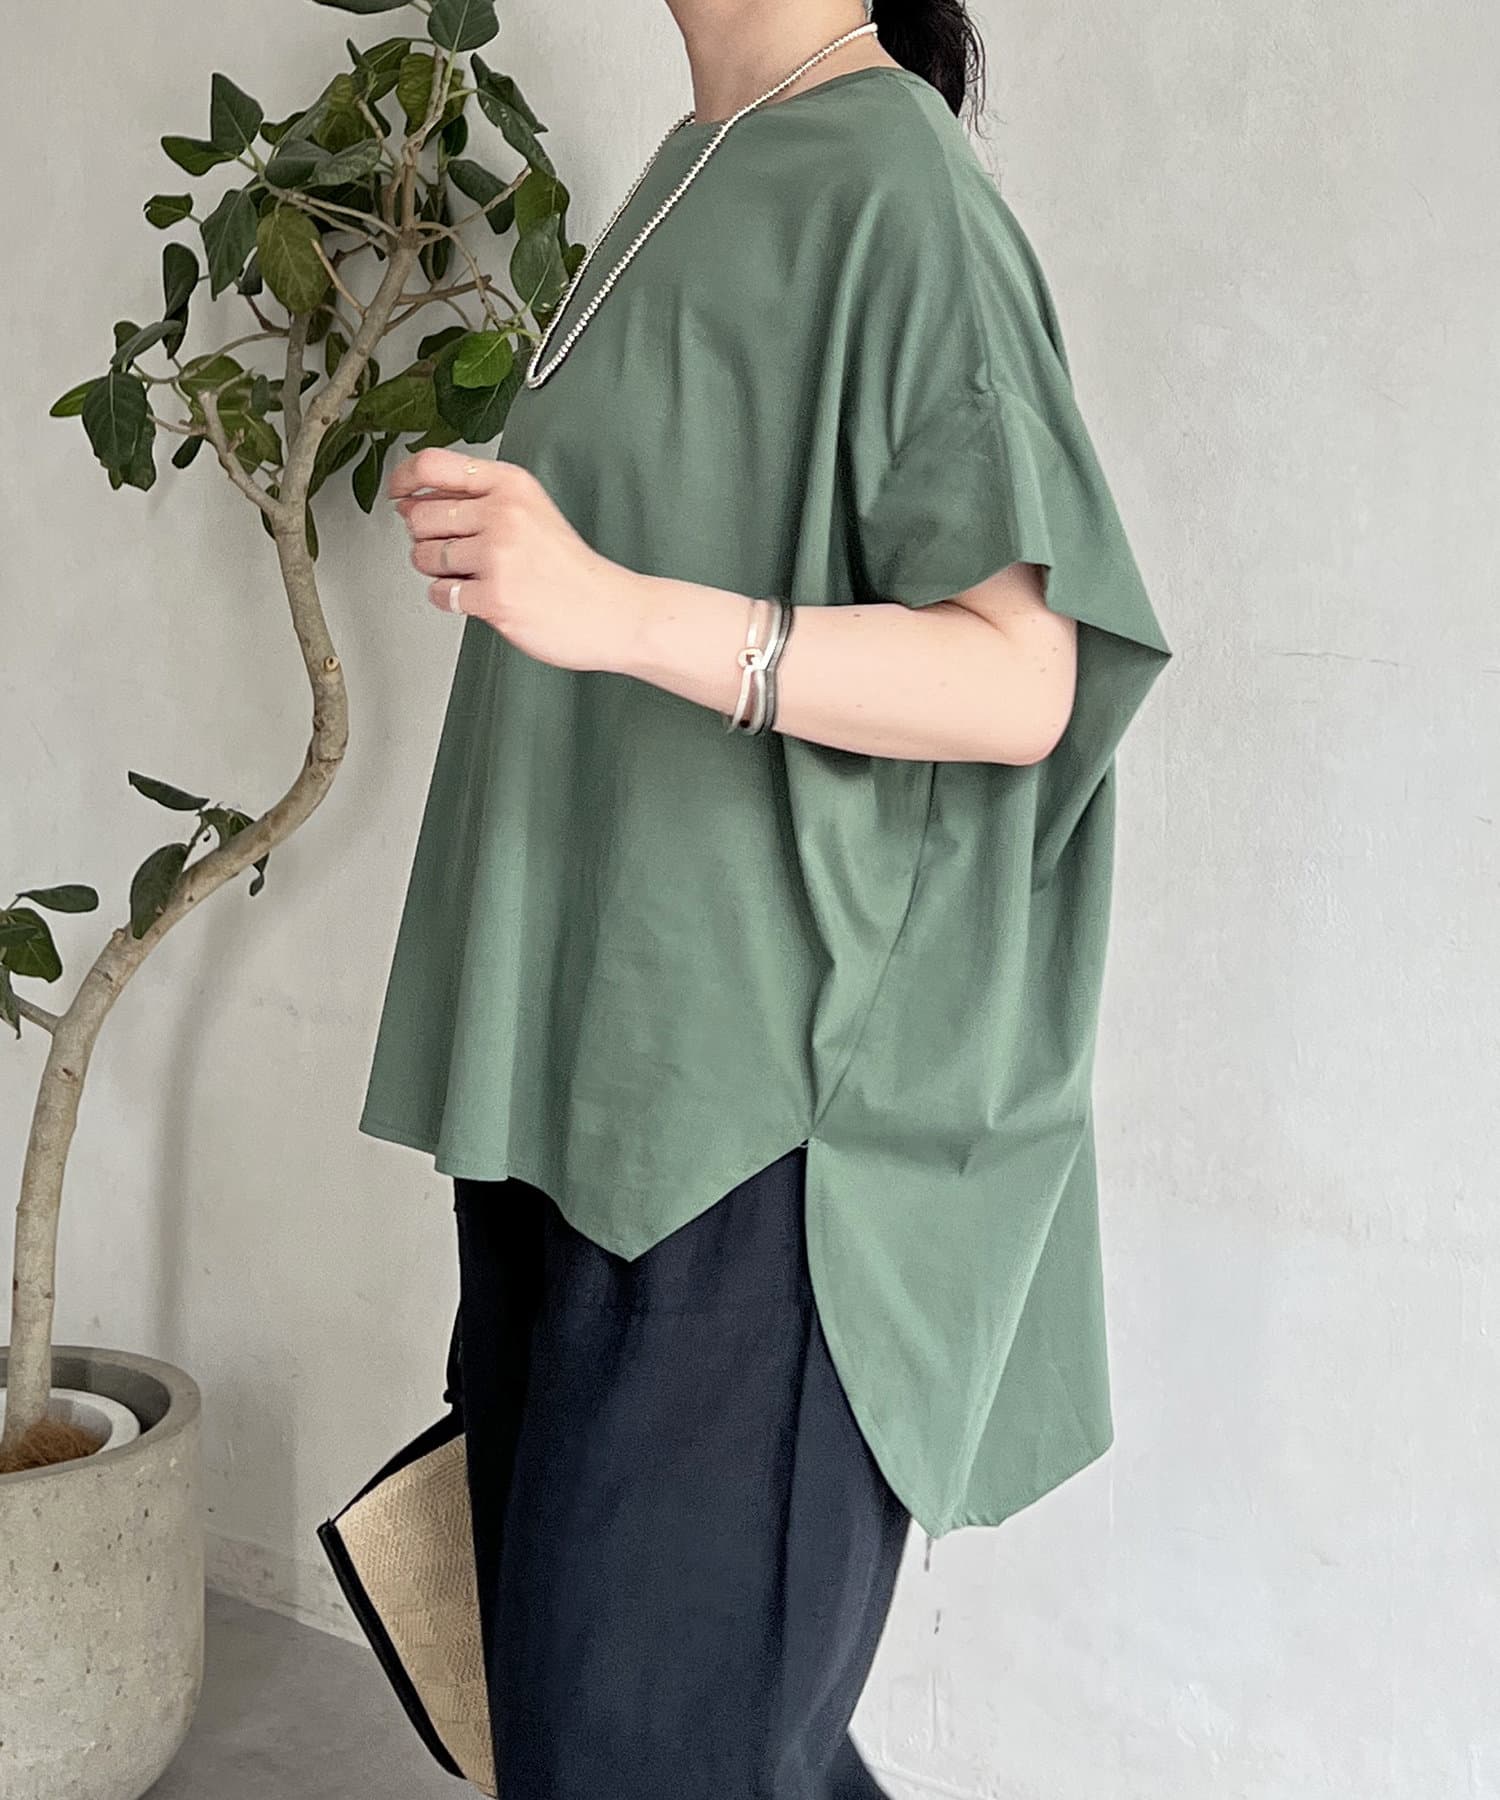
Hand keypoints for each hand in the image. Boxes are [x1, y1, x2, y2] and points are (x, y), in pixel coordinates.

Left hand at [390, 447, 641, 672]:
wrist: (610, 612)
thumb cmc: (570, 568)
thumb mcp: (531, 510)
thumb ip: (476, 498)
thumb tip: (411, 500)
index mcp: (511, 485)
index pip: (433, 464)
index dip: (403, 478)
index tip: (398, 493)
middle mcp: (503, 514)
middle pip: (420, 515)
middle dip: (425, 538)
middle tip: (452, 552)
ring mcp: (498, 557)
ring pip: (425, 556)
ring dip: (437, 570)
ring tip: (471, 575)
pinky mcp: (494, 597)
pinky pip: (440, 594)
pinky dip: (451, 599)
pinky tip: (478, 596)